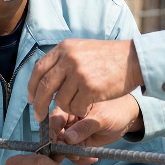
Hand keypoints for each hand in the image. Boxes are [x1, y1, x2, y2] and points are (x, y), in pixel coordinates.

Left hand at [27, 39, 143, 121]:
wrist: (133, 59)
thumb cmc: (109, 57)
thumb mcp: (82, 50)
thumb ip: (63, 60)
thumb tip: (43, 79)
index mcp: (64, 48)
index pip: (39, 70)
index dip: (32, 87)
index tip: (31, 99)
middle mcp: (68, 58)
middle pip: (44, 87)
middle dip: (39, 105)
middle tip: (39, 116)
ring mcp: (78, 73)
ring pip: (61, 100)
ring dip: (69, 107)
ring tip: (81, 103)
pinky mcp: (89, 87)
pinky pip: (76, 107)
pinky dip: (80, 111)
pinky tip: (90, 104)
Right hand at [52, 95, 142, 151]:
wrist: (128, 117)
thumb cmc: (115, 110)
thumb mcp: (101, 118)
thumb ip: (85, 127)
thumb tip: (67, 138)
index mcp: (69, 107)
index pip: (54, 120)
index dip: (52, 134)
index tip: (57, 145)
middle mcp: (68, 120)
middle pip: (55, 136)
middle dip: (61, 149)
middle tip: (74, 155)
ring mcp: (73, 132)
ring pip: (63, 148)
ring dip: (72, 156)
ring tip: (87, 156)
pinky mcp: (80, 143)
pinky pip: (74, 153)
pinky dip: (80, 158)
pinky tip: (93, 158)